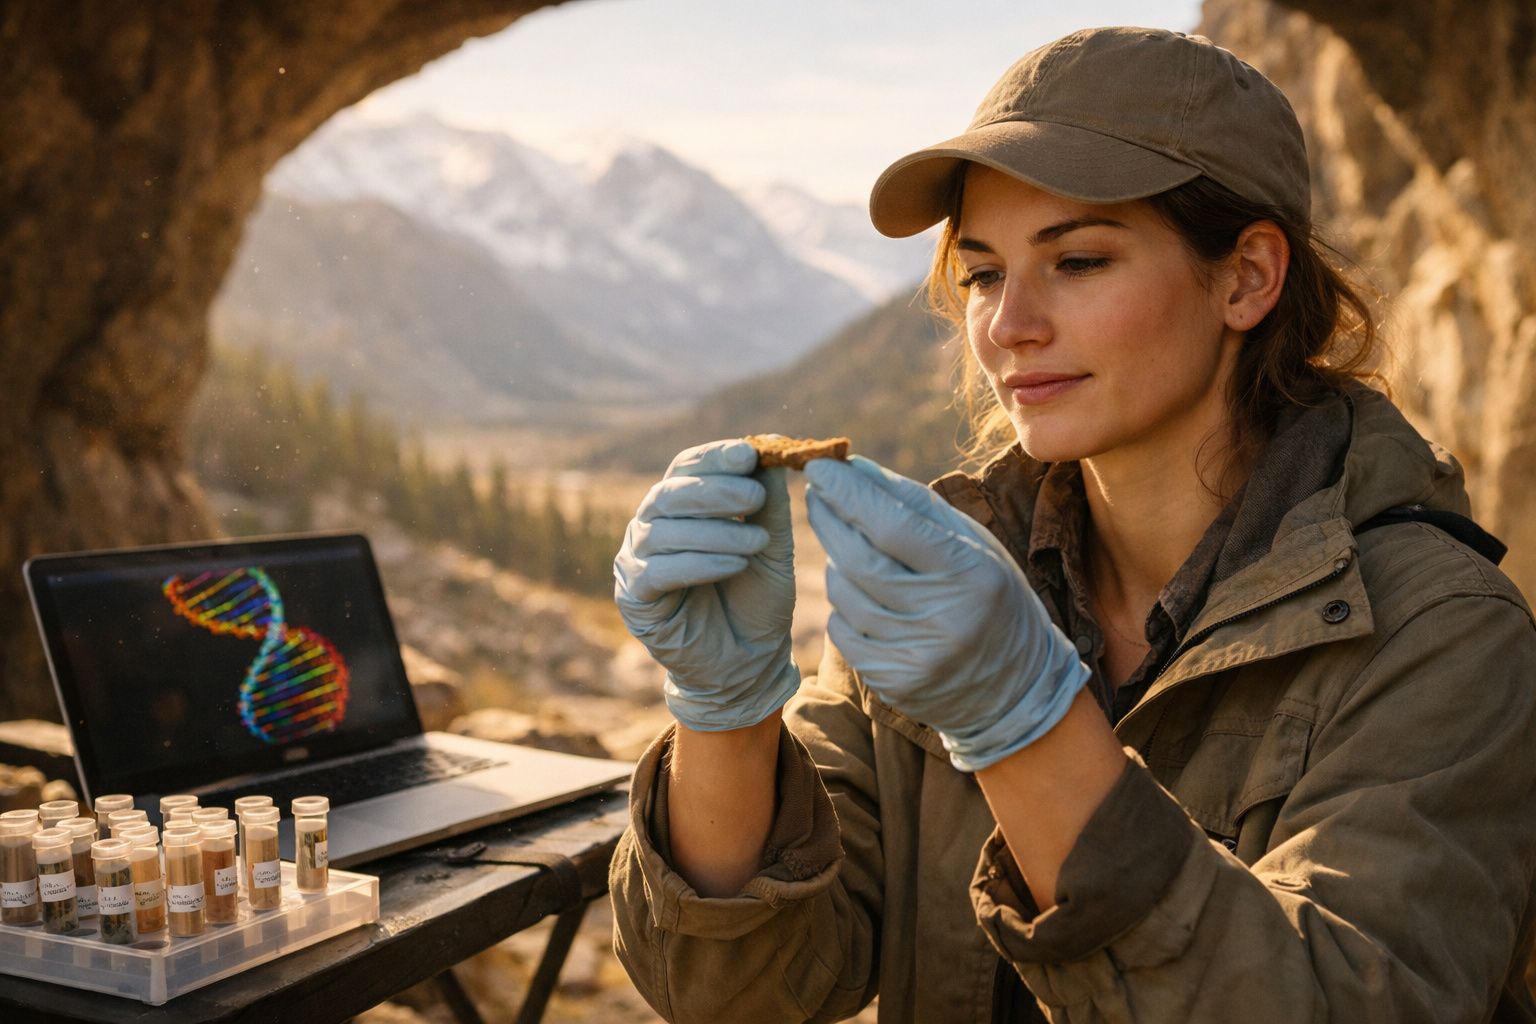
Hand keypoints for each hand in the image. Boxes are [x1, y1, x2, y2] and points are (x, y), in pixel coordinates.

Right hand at [614, 439, 798, 730]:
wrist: (748, 663)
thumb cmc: (757, 600)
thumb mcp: (771, 544)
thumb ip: (769, 500)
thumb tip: (772, 446)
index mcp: (680, 507)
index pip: (686, 467)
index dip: (715, 457)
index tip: (750, 453)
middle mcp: (651, 527)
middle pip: (671, 493)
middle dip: (716, 491)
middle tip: (756, 497)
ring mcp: (636, 561)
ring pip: (665, 531)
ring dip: (716, 532)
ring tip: (757, 542)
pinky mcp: (633, 597)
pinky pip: (659, 571)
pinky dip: (700, 564)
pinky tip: (734, 566)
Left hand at [803, 455, 1088, 770]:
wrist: (1017, 688)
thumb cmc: (992, 597)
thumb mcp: (972, 543)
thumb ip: (915, 504)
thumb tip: (855, 467)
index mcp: (971, 574)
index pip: (893, 526)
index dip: (849, 493)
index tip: (821, 466)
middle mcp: (944, 619)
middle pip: (858, 559)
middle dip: (829, 520)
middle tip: (817, 494)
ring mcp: (916, 657)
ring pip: (844, 593)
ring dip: (837, 564)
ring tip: (855, 552)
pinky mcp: (893, 683)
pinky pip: (842, 631)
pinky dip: (844, 606)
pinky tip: (864, 598)